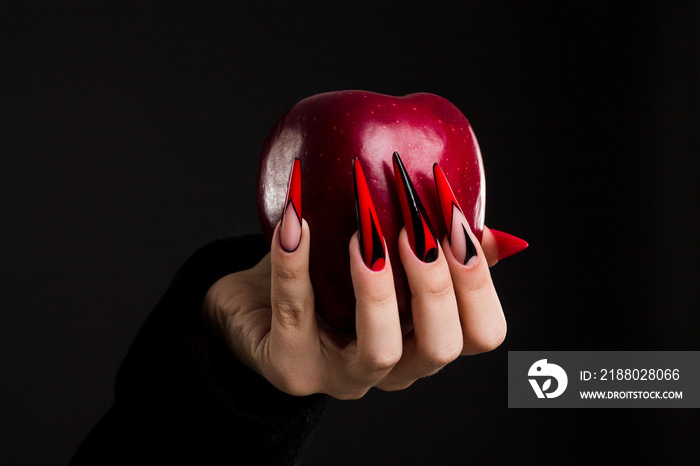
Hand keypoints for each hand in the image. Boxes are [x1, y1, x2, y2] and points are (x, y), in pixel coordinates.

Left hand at [202, 219, 507, 398]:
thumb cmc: (324, 282)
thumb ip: (432, 252)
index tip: (457, 222)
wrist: (250, 309)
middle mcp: (392, 370)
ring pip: (380, 350)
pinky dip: (296, 265)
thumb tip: (492, 232)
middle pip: (441, 348)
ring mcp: (340, 375)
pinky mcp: (290, 366)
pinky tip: (294, 222)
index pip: (481, 334)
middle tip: (414, 230)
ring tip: (363, 235)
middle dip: (436, 285)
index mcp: (422, 341)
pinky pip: (296, 313)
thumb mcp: (382, 263)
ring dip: (379, 288)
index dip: (479, 283)